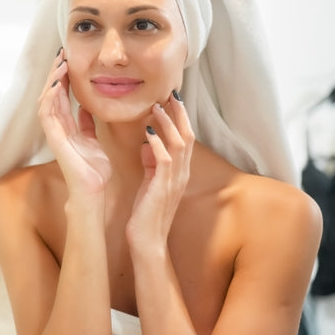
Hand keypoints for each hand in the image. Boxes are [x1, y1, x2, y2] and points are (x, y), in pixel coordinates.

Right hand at [38, 48, 110, 196]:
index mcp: (67, 127)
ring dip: (52, 81)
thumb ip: (87, 124)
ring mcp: (54, 133)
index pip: (61, 97)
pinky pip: (47, 115)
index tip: (69, 60)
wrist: (93, 190)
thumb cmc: (94, 170)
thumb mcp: (93, 140)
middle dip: (55, 74)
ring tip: (60, 64)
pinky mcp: (54, 139)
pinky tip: (56, 85)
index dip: (62, 78)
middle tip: (62, 54)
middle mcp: (58, 128)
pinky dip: (50, 99)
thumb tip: (87, 107)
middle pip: (51, 94)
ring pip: (47, 101)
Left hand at [126, 92, 193, 251]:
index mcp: (179, 171)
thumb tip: (148, 143)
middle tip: (169, 93)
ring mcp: (175, 181)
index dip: (180, 117)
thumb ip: (152, 162)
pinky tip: (148, 134)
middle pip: (187, 135)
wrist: (148, 241)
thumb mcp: (150, 182)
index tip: (170, 98)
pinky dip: (157, 145)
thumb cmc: (147, 212)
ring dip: (167, 124)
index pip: (185, 137)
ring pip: (178, 144)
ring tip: (155, 107)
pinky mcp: (163, 188)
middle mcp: (181, 173)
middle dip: (179, 113)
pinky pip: (165, 161)